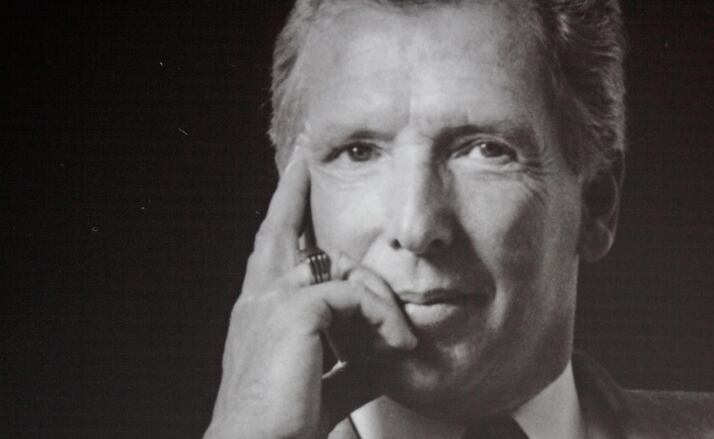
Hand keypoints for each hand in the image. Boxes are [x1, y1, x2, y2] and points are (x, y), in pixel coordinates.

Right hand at [204, 150, 416, 438]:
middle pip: (280, 226)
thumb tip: (382, 353)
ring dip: (378, 296)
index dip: (283, 211)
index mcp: (260, 310)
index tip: (292, 178)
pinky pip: (354, 294)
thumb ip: (351, 357)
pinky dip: (382, 317)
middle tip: (302, 155)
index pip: (270, 248)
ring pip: (337, 264)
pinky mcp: (294, 311)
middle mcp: (258, 296)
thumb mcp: (324, 381)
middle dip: (292, 187)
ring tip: (400, 337)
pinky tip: (397, 346)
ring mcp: (272, 299)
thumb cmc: (281, 420)